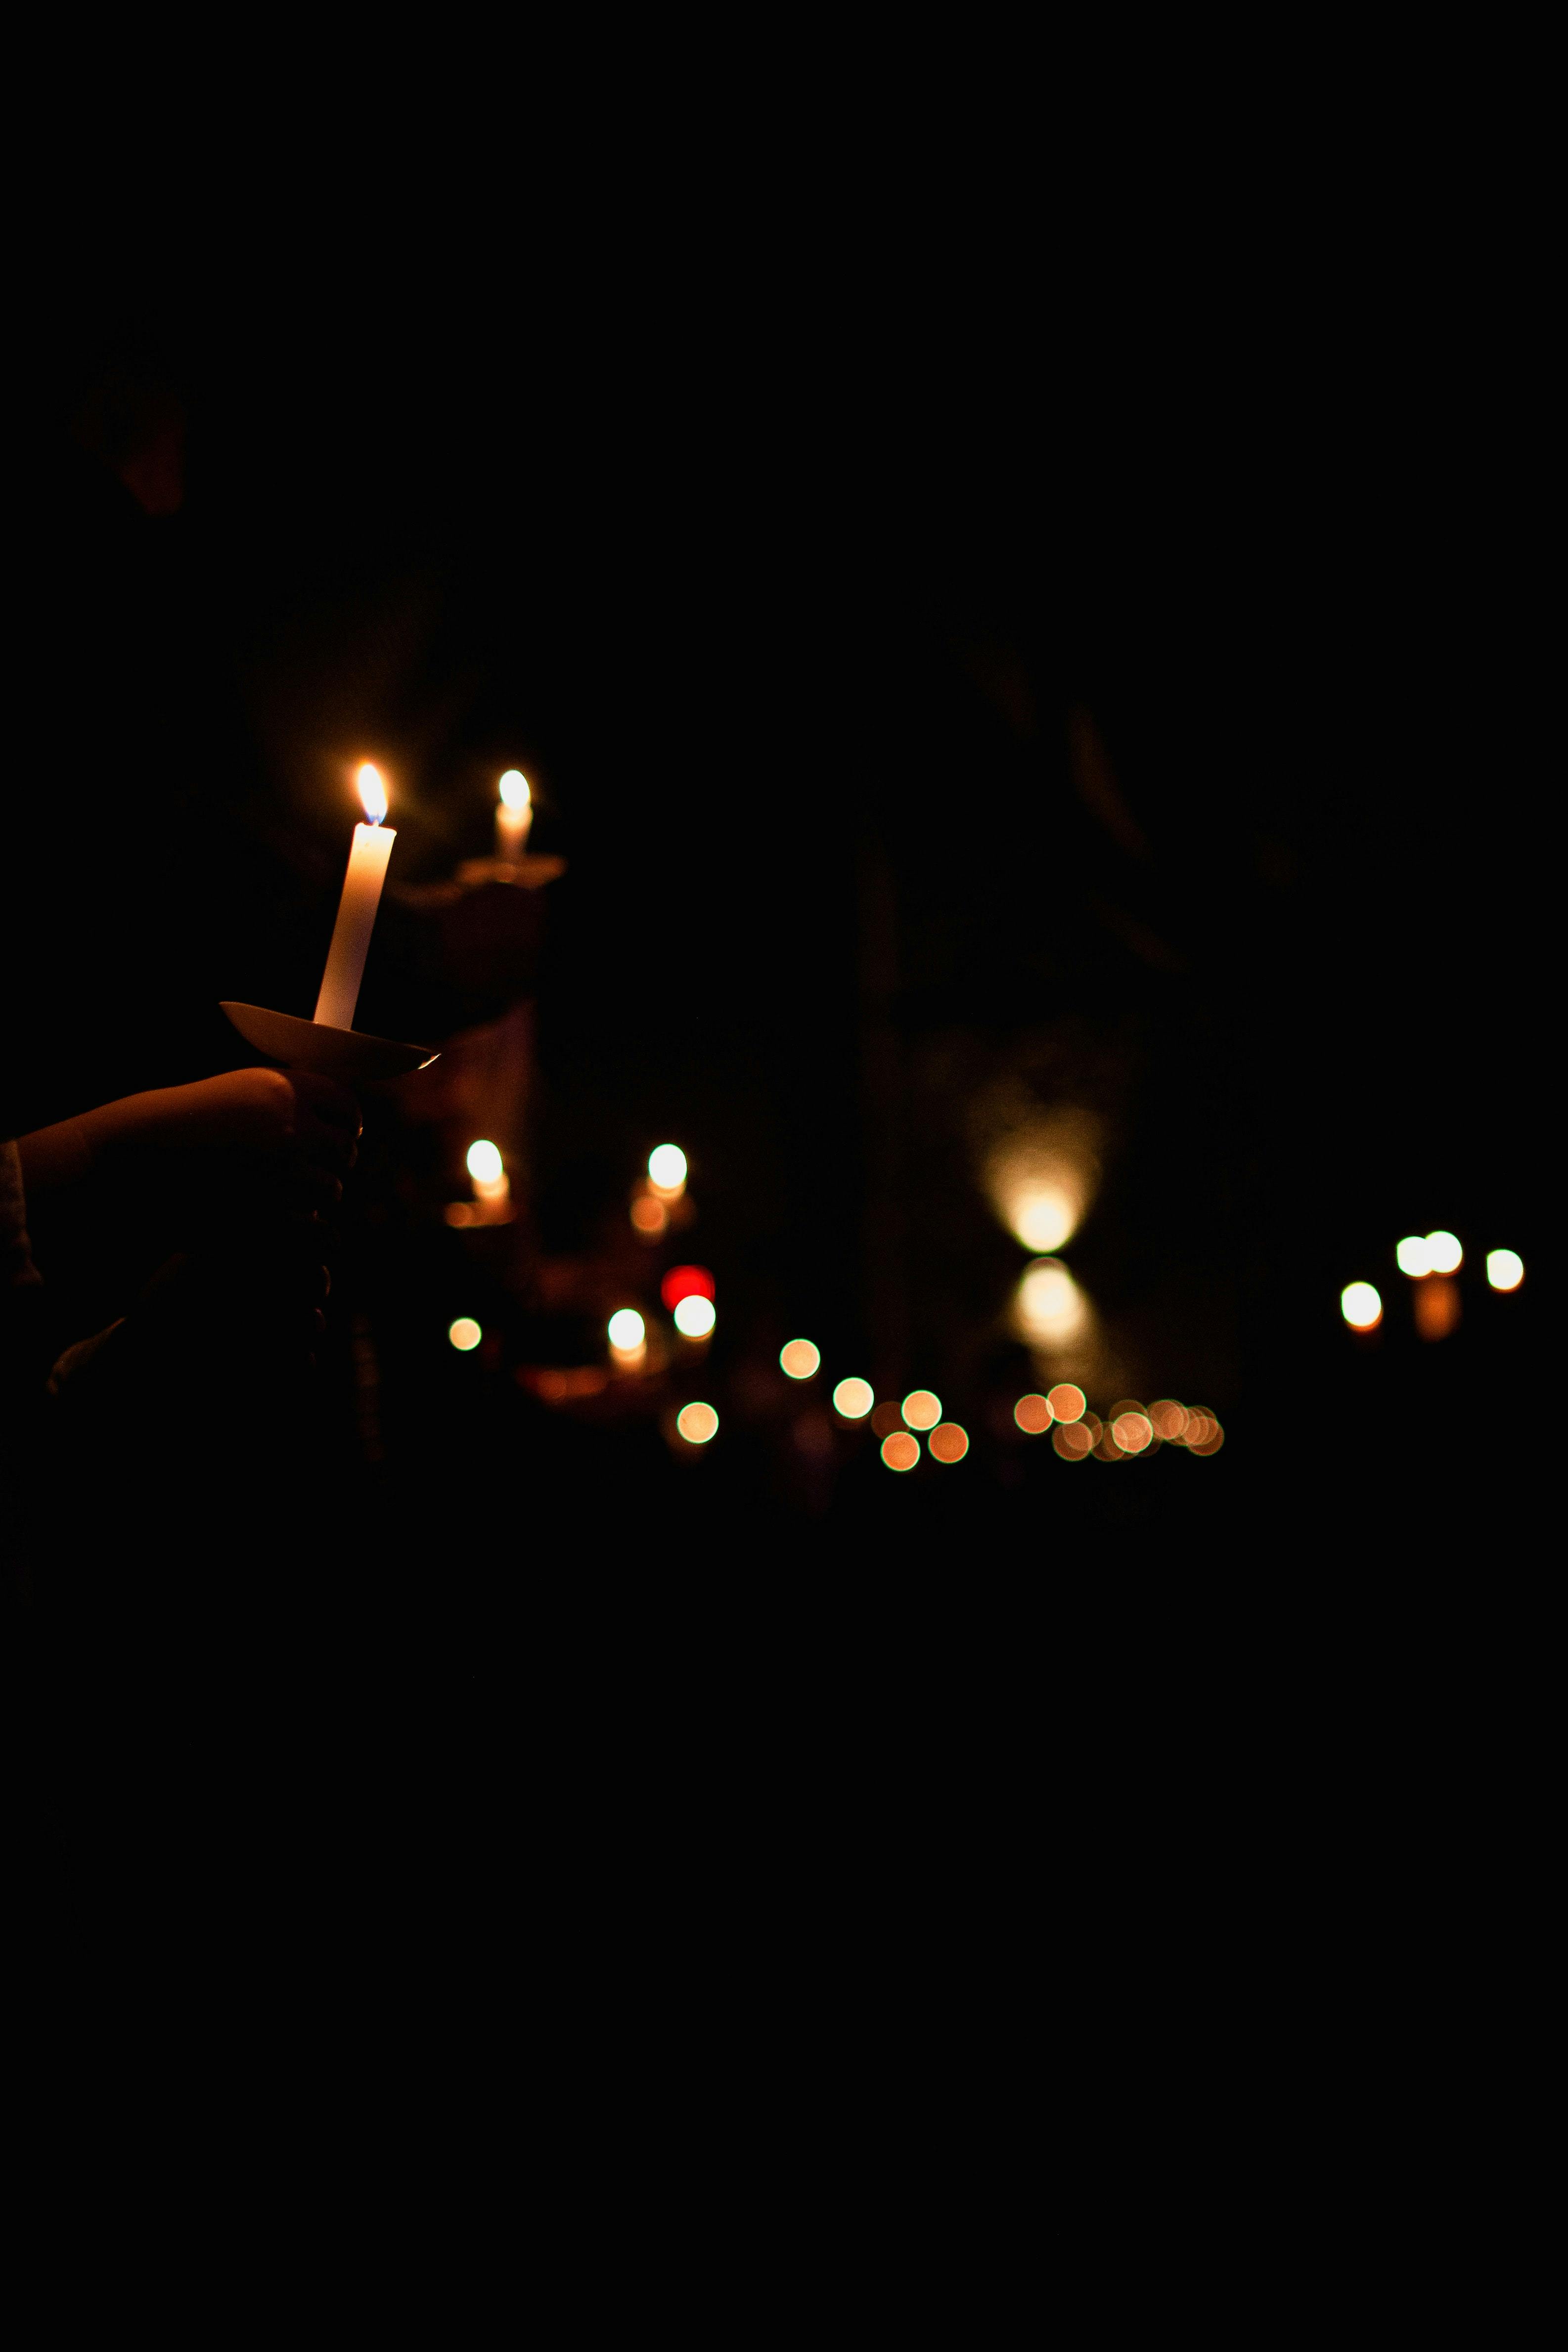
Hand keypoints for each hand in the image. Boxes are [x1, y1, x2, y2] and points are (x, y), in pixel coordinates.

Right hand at [19, 1069, 360, 1215]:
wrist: (134, 1161)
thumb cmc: (184, 1128)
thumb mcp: (238, 1094)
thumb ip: (288, 1101)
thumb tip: (343, 1118)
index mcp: (283, 1087)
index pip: (348, 1107)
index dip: (349, 1126)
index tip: (342, 1139)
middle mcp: (288, 1123)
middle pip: (345, 1151)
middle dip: (332, 1164)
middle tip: (309, 1173)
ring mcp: (280, 1169)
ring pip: (332, 1191)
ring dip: (316, 1197)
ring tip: (286, 1196)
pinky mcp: (270, 1211)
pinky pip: (316, 1226)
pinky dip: (306, 1226)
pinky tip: (284, 1221)